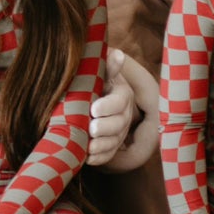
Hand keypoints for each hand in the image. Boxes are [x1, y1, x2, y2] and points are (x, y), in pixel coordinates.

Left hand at [89, 49, 161, 170]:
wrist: (90, 97)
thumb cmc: (93, 82)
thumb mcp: (99, 72)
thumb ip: (107, 67)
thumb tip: (118, 54)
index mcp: (122, 94)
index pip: (119, 101)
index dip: (108, 107)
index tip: (93, 109)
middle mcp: (124, 113)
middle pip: (119, 124)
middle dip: (105, 128)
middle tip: (91, 128)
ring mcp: (120, 131)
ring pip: (115, 141)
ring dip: (103, 145)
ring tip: (89, 146)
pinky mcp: (113, 144)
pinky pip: (110, 154)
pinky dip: (100, 158)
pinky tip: (88, 158)